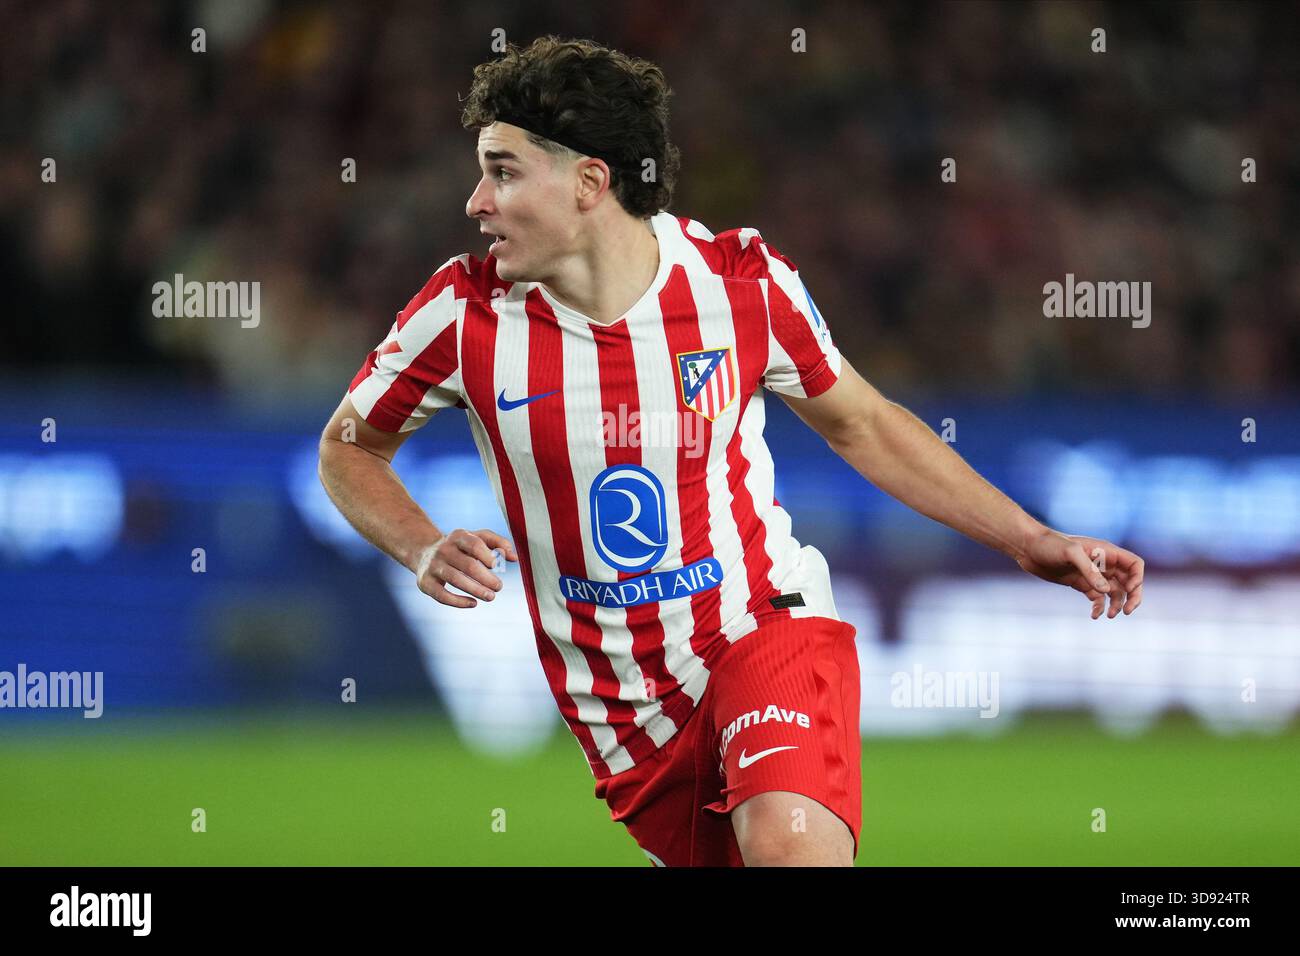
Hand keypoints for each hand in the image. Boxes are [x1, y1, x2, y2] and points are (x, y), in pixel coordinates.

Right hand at [413, 529, 517, 607]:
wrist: (424, 553)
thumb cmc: (460, 547)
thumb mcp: (477, 538)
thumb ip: (498, 544)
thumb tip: (514, 558)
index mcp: (458, 536)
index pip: (474, 544)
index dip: (487, 555)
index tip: (497, 566)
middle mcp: (444, 549)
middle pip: (467, 564)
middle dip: (485, 578)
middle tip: (499, 587)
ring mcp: (433, 566)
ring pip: (455, 579)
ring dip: (475, 590)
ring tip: (491, 597)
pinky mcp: (426, 582)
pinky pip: (442, 595)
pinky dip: (458, 601)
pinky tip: (473, 604)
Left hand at [1014, 530, 1144, 619]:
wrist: (1028, 548)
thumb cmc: (1049, 545)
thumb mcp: (1070, 554)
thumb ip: (1089, 570)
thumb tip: (1106, 590)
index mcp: (1106, 551)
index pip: (1134, 564)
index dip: (1137, 578)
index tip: (1128, 590)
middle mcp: (1103, 563)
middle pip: (1128, 581)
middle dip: (1132, 597)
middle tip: (1126, 611)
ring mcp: (1092, 574)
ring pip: (1114, 592)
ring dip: (1116, 605)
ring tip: (1109, 615)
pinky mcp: (1080, 583)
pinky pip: (1097, 598)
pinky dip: (1099, 607)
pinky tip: (1094, 615)